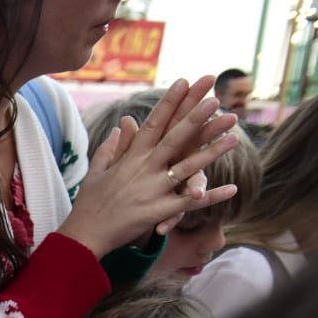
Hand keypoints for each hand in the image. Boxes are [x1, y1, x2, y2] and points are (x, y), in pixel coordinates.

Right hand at [59, 76, 239, 257]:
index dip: (169, 102)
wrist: (83, 236)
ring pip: (187, 167)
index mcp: (130, 158)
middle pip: (173, 139)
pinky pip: (190, 204)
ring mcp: (152, 191)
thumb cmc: (89, 203)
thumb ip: (112, 147)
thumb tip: (121, 125)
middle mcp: (142, 170)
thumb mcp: (97, 171)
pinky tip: (232, 188)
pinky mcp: (158, 212)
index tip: (184, 81)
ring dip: (212, 152)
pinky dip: (211, 197)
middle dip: (194, 118)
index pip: (152, 123)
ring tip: (234, 135)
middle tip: (214, 99)